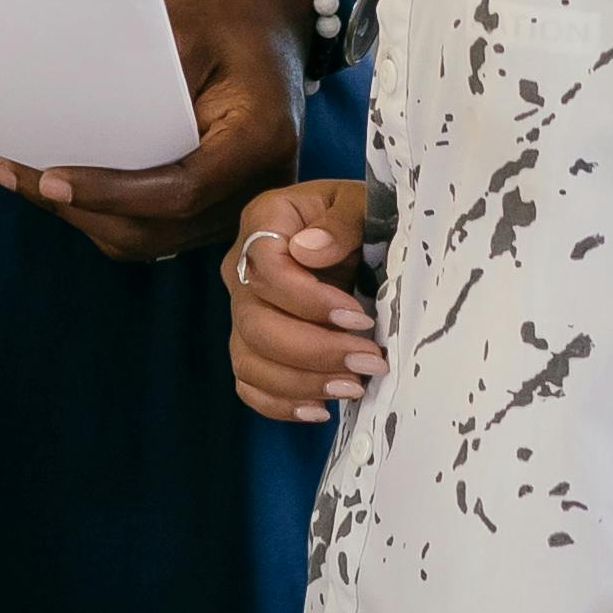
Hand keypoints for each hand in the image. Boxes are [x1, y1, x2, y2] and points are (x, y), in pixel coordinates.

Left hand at [0, 0, 316, 260]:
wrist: (272, 22)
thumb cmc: (228, 17)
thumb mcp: (187, 25)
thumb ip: (143, 73)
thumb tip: (74, 116)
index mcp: (261, 140)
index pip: (181, 190)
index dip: (112, 193)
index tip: (50, 178)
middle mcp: (258, 186)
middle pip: (159, 229)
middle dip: (82, 210)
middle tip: (16, 175)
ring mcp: (239, 204)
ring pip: (153, 239)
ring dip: (86, 216)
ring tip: (22, 178)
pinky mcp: (216, 206)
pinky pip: (157, 228)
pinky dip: (107, 213)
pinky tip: (60, 184)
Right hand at [218, 179, 383, 419]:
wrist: (360, 236)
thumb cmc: (363, 216)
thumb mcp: (363, 203)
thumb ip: (343, 220)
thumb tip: (310, 251)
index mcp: (264, 224)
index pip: (267, 271)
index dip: (309, 302)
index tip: (360, 318)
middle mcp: (242, 269)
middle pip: (255, 323)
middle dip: (314, 351)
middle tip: (370, 362)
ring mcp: (242, 310)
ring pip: (248, 360)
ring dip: (301, 383)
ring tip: (353, 388)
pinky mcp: (252, 344)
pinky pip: (249, 383)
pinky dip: (279, 404)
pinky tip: (321, 408)